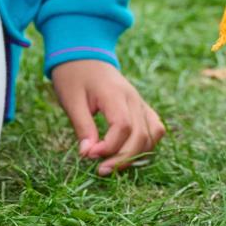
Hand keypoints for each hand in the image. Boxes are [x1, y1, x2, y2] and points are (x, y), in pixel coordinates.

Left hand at [50, 58, 165, 176]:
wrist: (84, 54)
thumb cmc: (74, 76)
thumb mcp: (71, 100)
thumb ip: (82, 127)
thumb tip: (87, 154)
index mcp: (115, 94)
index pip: (123, 126)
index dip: (109, 147)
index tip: (89, 155)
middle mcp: (134, 98)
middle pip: (141, 135)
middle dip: (122, 158)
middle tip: (100, 170)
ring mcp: (140, 102)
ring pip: (152, 135)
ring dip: (136, 155)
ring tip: (112, 164)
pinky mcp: (141, 107)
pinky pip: (154, 129)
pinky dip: (145, 145)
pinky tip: (127, 154)